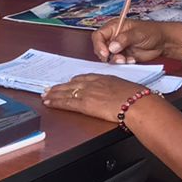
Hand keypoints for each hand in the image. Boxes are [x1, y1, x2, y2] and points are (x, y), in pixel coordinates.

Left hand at [41, 73, 155, 123]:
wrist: (136, 103)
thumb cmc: (137, 98)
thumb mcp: (126, 88)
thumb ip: (117, 90)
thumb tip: (119, 95)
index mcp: (103, 78)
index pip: (84, 78)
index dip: (74, 81)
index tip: (68, 83)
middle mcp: (93, 83)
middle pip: (71, 84)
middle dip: (60, 87)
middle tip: (49, 88)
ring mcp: (87, 92)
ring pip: (65, 92)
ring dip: (54, 94)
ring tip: (45, 95)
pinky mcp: (84, 103)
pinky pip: (65, 102)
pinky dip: (55, 102)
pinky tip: (48, 102)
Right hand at [93, 19, 172, 64]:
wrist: (163, 42)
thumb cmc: (151, 31)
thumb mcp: (137, 33)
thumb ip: (124, 39)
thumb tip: (112, 47)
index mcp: (114, 27)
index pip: (98, 36)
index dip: (99, 45)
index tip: (105, 53)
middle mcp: (113, 37)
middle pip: (100, 48)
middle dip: (107, 55)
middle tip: (118, 58)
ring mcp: (118, 48)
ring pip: (108, 57)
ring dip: (116, 60)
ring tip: (126, 59)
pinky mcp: (123, 56)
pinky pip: (117, 63)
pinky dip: (123, 63)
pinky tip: (132, 60)